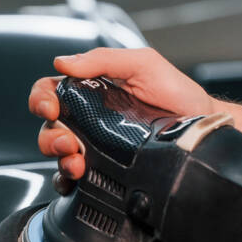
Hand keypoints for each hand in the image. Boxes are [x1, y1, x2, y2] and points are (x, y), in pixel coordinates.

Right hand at [28, 47, 215, 180]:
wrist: (200, 128)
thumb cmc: (176, 93)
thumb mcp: (142, 64)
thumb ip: (103, 59)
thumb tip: (63, 62)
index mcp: (90, 91)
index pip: (51, 92)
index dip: (41, 99)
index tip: (51, 108)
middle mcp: (87, 119)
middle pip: (50, 128)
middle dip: (51, 137)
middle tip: (69, 142)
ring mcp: (95, 146)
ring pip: (58, 155)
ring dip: (60, 159)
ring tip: (77, 162)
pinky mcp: (105, 170)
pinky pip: (73, 180)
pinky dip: (66, 182)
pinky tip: (76, 180)